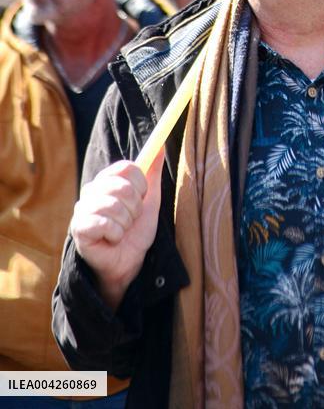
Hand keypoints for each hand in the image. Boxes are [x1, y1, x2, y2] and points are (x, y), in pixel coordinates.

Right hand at [71, 150, 163, 310]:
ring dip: (126, 223)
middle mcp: (92, 189)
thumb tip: (160, 146)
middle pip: (123, 187)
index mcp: (108, 179)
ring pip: (114, 206)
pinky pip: (105, 224)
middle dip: (135, 208)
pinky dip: (116, 235)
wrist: (128, 262)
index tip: (141, 198)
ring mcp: (82, 208)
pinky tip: (112, 240)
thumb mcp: (150, 199)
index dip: (141, 184)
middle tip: (130, 220)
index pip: (127, 167)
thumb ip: (152, 173)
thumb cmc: (136, 230)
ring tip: (122, 230)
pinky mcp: (79, 227)